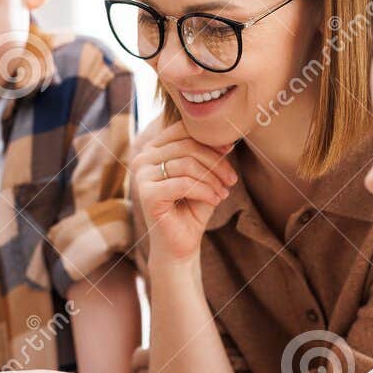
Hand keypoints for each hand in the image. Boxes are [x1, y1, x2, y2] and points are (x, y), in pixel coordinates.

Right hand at [133, 122, 235, 265]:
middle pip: (187, 146)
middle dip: (215, 162)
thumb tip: (226, 136)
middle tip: (231, 179)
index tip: (229, 152)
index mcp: (154, 149)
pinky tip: (215, 200)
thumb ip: (209, 154)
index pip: (183, 129)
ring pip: (186, 164)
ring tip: (223, 192)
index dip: (209, 139)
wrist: (181, 243)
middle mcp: (142, 158)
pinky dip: (205, 191)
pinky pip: (183, 184)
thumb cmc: (192, 208)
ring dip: (212, 179)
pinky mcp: (146, 194)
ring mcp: (141, 176)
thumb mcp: (204, 175)